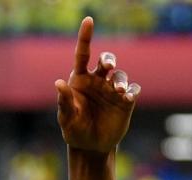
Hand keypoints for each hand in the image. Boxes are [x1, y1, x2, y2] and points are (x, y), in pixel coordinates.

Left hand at [55, 17, 140, 153]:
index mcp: (80, 80)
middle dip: (109, 59)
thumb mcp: (67, 118)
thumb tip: (58, 83)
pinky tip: (128, 96)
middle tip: (109, 66)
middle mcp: (98, 81)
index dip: (85, 36)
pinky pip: (133, 89)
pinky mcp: (126, 101)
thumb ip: (64, 102)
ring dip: (121, 80)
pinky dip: (132, 90)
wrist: (91, 147)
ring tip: (119, 91)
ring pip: (121, 75)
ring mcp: (112, 90)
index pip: (83, 53)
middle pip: (106, 61)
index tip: (88, 20)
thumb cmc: (75, 130)